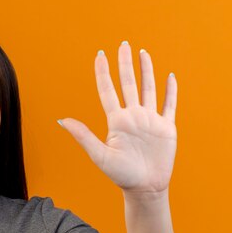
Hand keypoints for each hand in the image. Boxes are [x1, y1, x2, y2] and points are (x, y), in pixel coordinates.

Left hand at [58, 41, 177, 195]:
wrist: (144, 188)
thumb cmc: (120, 175)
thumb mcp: (99, 155)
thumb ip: (83, 136)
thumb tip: (61, 121)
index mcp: (116, 121)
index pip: (108, 90)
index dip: (104, 72)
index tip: (100, 55)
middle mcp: (132, 116)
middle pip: (128, 83)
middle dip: (125, 63)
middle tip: (123, 44)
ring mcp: (150, 120)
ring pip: (148, 89)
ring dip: (146, 70)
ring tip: (142, 53)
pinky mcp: (166, 127)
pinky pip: (169, 105)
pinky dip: (170, 91)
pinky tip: (169, 77)